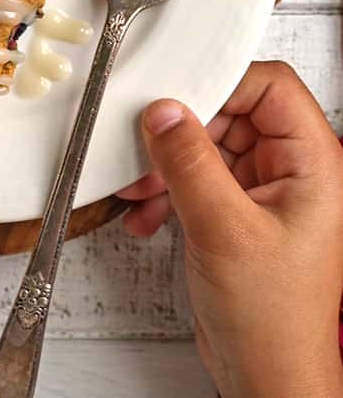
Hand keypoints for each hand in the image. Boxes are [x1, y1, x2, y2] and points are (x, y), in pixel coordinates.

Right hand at [118, 61, 342, 397]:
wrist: (266, 379)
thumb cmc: (272, 321)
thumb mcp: (223, 229)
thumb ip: (189, 162)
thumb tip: (164, 111)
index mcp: (312, 164)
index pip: (269, 87)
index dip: (223, 84)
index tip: (178, 94)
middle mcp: (292, 172)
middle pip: (232, 113)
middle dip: (183, 130)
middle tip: (148, 145)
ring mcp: (263, 193)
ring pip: (209, 145)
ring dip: (167, 163)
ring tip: (140, 187)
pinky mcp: (236, 213)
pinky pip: (197, 177)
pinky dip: (168, 190)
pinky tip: (146, 213)